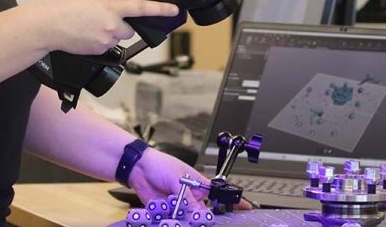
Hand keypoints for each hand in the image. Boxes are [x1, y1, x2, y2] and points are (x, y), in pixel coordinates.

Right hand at [36, 0, 177, 55]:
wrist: (47, 25)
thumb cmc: (64, 5)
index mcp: (112, 7)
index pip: (142, 8)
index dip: (161, 9)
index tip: (173, 10)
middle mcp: (112, 26)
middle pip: (131, 28)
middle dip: (123, 23)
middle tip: (105, 16)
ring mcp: (105, 41)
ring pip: (118, 37)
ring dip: (111, 31)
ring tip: (91, 24)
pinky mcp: (98, 52)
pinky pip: (107, 46)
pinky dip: (101, 40)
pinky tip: (87, 32)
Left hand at [127, 148, 251, 210]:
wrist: (138, 168)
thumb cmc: (161, 165)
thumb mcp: (178, 179)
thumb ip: (188, 199)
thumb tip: (198, 214)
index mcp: (200, 186)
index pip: (220, 196)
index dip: (233, 204)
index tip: (247, 209)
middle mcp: (191, 198)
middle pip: (203, 215)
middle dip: (202, 221)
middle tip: (197, 220)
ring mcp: (179, 206)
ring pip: (188, 221)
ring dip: (185, 222)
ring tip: (177, 217)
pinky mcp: (166, 213)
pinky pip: (173, 222)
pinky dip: (171, 223)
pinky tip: (168, 220)